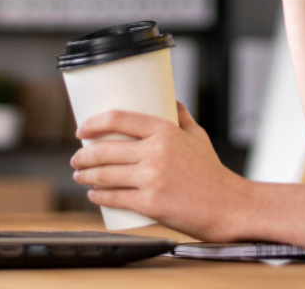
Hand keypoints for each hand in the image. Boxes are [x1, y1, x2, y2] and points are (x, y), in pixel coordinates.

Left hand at [71, 103, 251, 240]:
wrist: (227, 205)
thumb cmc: (212, 172)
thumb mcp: (198, 136)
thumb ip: (182, 117)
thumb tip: (170, 99)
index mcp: (165, 131)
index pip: (119, 119)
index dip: (93, 123)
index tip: (82, 130)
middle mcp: (156, 152)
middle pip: (105, 150)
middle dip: (83, 155)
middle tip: (77, 158)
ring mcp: (151, 179)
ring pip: (105, 175)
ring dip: (85, 175)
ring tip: (79, 175)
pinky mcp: (149, 204)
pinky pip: (114, 198)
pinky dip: (98, 196)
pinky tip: (93, 194)